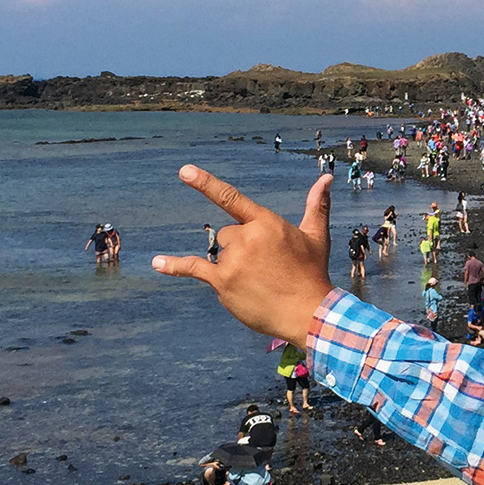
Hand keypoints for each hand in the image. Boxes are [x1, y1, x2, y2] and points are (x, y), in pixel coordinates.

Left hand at [153, 168, 334, 344]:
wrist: (309, 313)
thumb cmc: (313, 273)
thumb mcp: (316, 235)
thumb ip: (316, 204)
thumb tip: (327, 177)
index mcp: (266, 222)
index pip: (231, 198)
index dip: (206, 183)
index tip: (184, 171)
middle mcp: (246, 238)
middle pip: (227, 234)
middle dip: (241, 248)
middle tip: (266, 268)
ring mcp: (233, 261)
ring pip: (220, 254)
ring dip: (234, 266)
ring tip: (260, 282)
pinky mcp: (223, 282)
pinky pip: (194, 269)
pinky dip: (175, 266)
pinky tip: (156, 263)